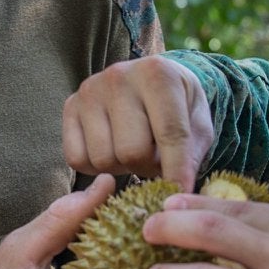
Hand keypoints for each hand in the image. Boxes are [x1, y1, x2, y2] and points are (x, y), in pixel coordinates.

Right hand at [64, 57, 213, 190]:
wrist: (150, 81)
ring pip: (103, 159)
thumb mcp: (198, 124)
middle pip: (131, 152)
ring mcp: (89, 91)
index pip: (169, 134)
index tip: (180, 194)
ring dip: (123, 167)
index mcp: (158, 73)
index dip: (177, 171)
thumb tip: (176, 192)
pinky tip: (112, 149)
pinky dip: (96, 167)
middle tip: (155, 159)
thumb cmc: (179, 106)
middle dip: (147, 166)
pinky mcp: (69, 106)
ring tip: (135, 149)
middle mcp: (118, 76)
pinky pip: (77, 159)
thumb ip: (191, 155)